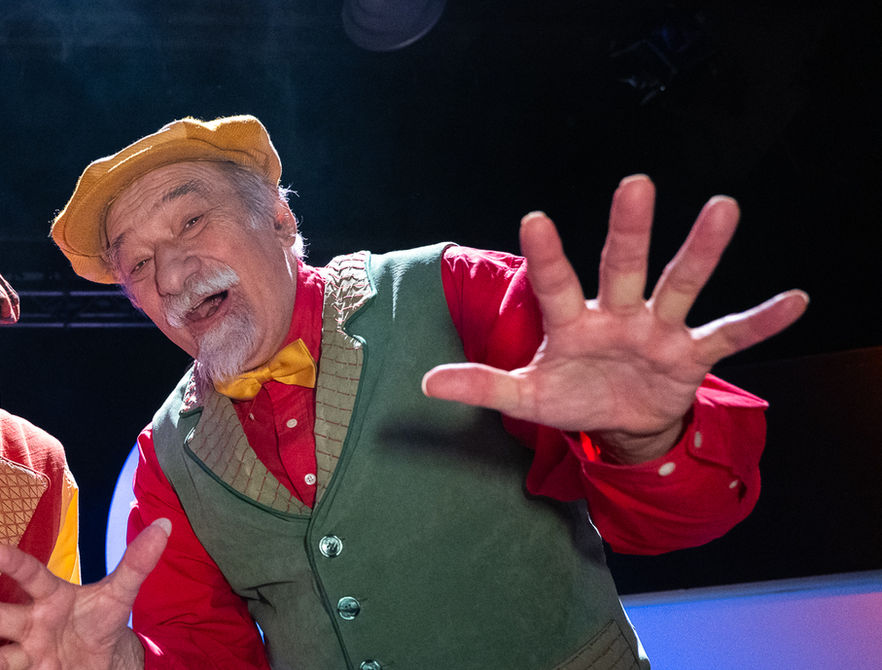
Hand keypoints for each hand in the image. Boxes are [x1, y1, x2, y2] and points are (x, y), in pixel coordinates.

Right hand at [0, 519, 172, 669]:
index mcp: (50, 595)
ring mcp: (26, 653)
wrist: (99, 659)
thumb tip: (165, 527)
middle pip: (1, 619)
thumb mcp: (119, 595)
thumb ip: (137, 563)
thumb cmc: (98, 619)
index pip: (31, 575)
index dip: (14, 563)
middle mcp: (29, 622)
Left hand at [422, 175, 807, 463]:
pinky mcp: (692, 355)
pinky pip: (730, 334)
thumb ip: (485, 386)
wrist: (621, 423)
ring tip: (723, 207)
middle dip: (629, 228)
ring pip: (681, 284)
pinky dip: (761, 320)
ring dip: (701, 250)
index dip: (546, 256)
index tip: (534, 218)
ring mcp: (658, 330)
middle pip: (622, 265)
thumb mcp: (528, 398)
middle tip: (635, 184)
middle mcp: (618, 314)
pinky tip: (795, 299)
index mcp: (572, 323)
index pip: (555, 284)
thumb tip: (428, 384)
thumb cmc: (572, 396)